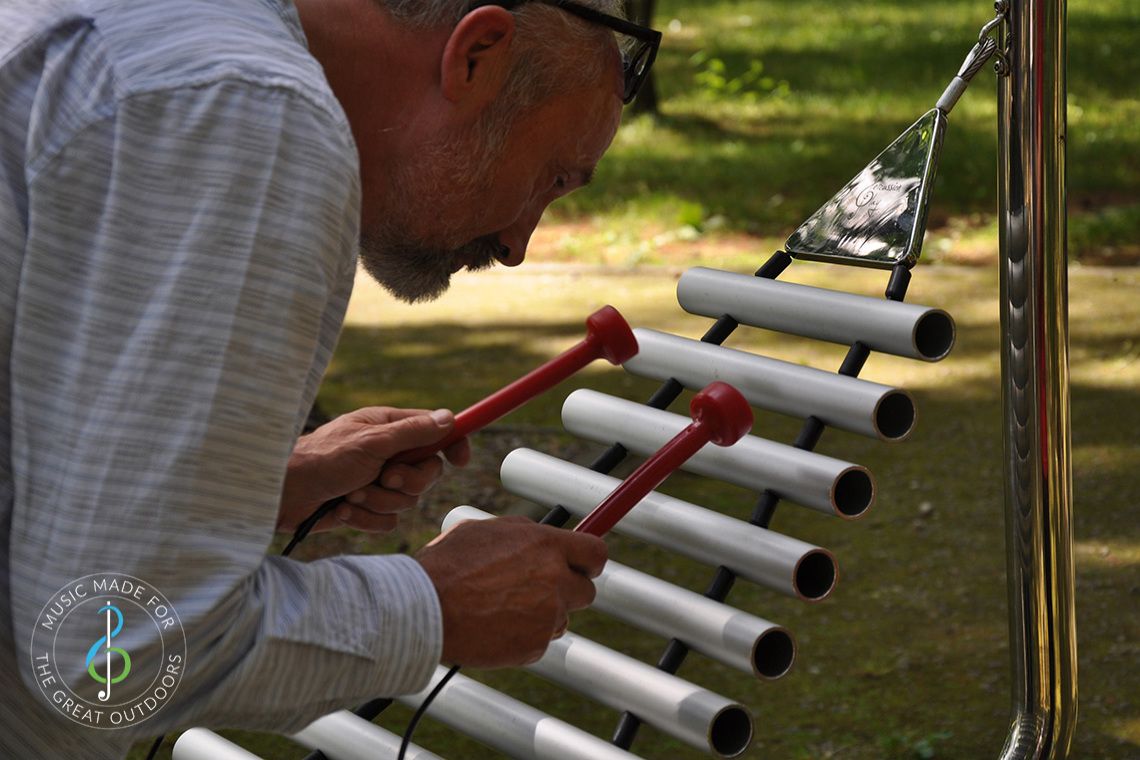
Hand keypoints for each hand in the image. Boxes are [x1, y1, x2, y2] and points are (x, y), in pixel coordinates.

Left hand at [277, 407, 470, 533]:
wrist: (282, 495)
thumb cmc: (322, 459)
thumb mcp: (372, 442)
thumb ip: (413, 432)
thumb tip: (448, 418)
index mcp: (388, 427)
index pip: (434, 431)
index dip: (452, 443)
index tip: (461, 459)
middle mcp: (386, 453)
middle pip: (427, 473)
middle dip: (406, 481)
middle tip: (383, 476)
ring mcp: (376, 482)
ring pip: (407, 501)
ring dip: (379, 500)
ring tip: (351, 492)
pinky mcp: (366, 508)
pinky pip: (388, 521)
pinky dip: (365, 518)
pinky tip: (342, 509)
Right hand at [415, 516, 606, 667]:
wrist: (424, 608)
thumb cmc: (448, 565)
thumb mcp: (486, 530)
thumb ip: (523, 533)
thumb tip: (542, 534)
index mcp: (544, 545)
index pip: (595, 553)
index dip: (590, 561)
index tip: (584, 566)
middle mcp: (553, 580)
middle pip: (586, 591)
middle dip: (566, 590)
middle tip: (539, 590)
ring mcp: (546, 616)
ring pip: (561, 618)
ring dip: (543, 614)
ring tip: (503, 607)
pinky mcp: (533, 646)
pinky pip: (539, 641)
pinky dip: (523, 636)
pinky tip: (494, 626)